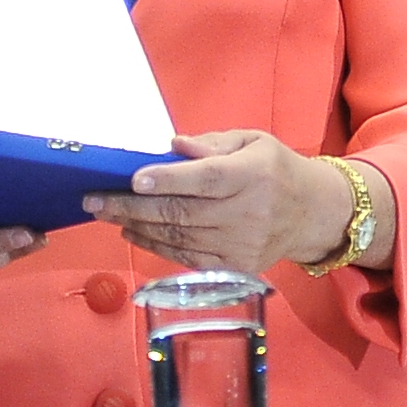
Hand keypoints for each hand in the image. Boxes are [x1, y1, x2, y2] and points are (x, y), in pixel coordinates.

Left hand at [82, 131, 394, 273]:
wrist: (313, 214)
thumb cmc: (274, 168)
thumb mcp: (251, 141)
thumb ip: (211, 143)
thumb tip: (174, 145)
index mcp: (251, 175)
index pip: (204, 179)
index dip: (167, 180)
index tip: (133, 179)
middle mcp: (246, 212)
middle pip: (181, 212)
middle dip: (131, 206)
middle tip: (93, 199)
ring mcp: (240, 244)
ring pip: (178, 237)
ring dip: (136, 226)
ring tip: (104, 213)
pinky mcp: (235, 266)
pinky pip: (187, 257)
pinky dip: (155, 245)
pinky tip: (132, 231)